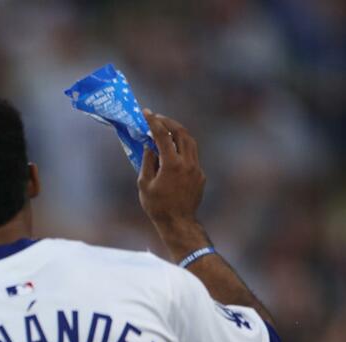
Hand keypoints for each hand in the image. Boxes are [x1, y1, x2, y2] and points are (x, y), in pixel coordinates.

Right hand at [137, 110, 208, 256]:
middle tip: (157, 118)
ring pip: (190, 142)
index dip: (154, 122)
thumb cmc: (157, 206)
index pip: (163, 136)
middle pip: (181, 133)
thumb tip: (150, 146)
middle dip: (169, 123)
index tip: (146, 113)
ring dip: (178, 133)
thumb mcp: (144, 184)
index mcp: (172, 164)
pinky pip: (192, 156)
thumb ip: (147, 162)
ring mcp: (197, 168)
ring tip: (166, 130)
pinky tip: (173, 152)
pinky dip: (182, 149)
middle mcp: (188, 163)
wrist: (179, 223)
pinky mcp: (200, 175)